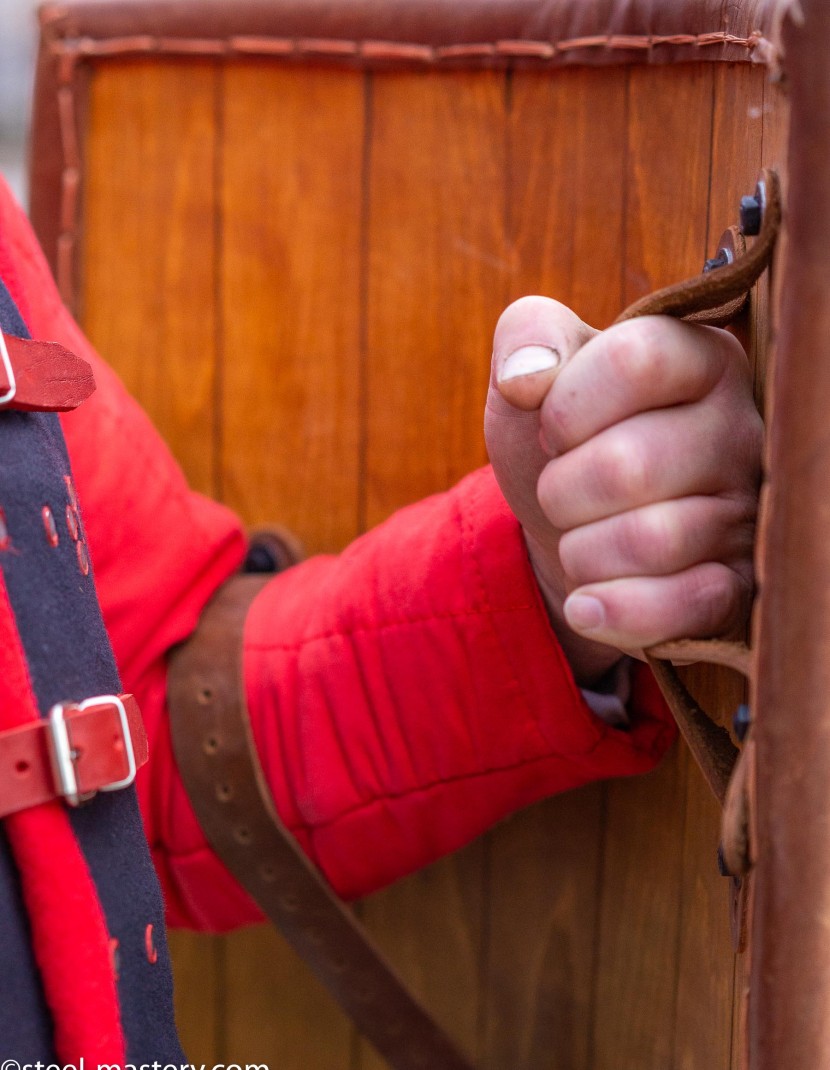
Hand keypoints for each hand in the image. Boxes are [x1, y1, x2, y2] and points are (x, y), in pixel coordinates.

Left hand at [485, 296, 761, 686]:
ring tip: (580, 539)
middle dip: (561, 491)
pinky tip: (586, 603)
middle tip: (561, 493)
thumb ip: (527, 335)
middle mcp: (739, 428)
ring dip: (580, 551)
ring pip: (647, 541)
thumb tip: (526, 377)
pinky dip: (613, 611)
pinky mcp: (736, 585)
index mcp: (699, 358)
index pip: (636, 359)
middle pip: (628, 465)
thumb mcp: (531, 376)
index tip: (552, 427)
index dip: (566, 404)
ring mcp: (746, 511)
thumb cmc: (559, 442)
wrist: (571, 530)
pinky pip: (679, 605)